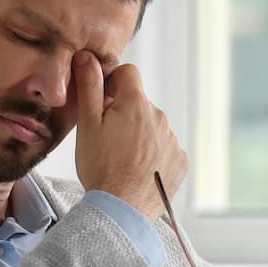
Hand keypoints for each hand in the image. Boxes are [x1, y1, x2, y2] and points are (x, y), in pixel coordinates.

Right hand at [73, 51, 187, 220]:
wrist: (122, 210)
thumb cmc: (101, 168)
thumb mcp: (88, 125)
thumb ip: (90, 87)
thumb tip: (87, 56)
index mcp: (136, 103)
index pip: (129, 73)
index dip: (112, 83)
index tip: (103, 103)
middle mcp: (160, 117)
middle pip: (139, 103)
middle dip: (124, 114)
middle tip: (107, 139)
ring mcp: (173, 140)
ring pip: (152, 127)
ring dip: (139, 135)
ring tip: (122, 160)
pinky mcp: (180, 161)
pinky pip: (165, 149)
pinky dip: (153, 155)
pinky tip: (137, 170)